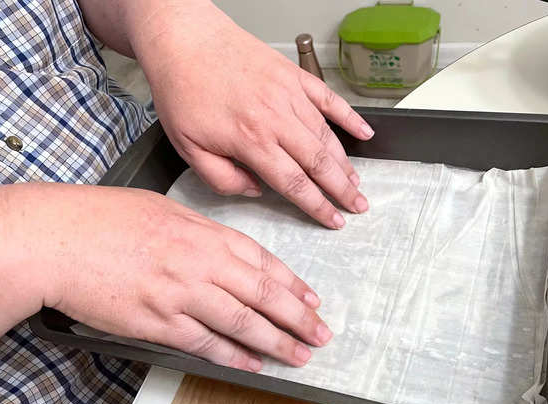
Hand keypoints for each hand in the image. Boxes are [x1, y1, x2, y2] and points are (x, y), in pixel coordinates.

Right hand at [0, 183, 330, 371]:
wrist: (60, 240)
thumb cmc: (106, 218)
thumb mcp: (164, 210)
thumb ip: (202, 233)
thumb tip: (227, 253)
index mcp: (205, 233)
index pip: (263, 261)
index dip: (292, 284)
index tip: (312, 300)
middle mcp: (202, 264)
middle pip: (263, 294)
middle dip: (298, 317)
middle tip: (322, 333)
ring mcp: (182, 295)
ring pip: (242, 323)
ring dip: (276, 342)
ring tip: (301, 355)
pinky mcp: (159, 323)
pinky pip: (205, 343)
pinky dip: (233, 356)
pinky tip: (254, 364)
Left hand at [129, 0, 373, 228]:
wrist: (185, 39)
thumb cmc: (183, 90)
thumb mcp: (187, 147)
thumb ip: (221, 178)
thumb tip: (254, 190)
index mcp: (251, 140)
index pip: (294, 183)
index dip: (318, 206)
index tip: (334, 219)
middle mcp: (276, 118)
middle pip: (319, 163)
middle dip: (342, 190)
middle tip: (358, 205)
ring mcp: (289, 94)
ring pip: (326, 136)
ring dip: (344, 163)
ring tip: (354, 181)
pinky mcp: (293, 76)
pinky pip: (329, 99)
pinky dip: (349, 117)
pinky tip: (364, 133)